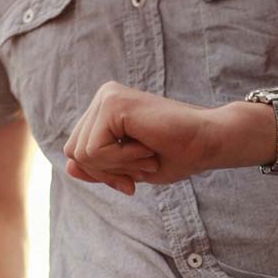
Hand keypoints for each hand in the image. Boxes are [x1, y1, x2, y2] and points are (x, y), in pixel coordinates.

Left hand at [63, 81, 221, 193]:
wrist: (208, 141)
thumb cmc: (178, 155)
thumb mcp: (130, 169)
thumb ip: (99, 167)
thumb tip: (69, 166)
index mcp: (106, 110)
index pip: (78, 152)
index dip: (103, 174)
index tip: (133, 181)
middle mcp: (103, 97)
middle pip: (74, 152)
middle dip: (107, 172)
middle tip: (143, 166)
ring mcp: (106, 96)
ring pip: (81, 153)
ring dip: (117, 166)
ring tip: (147, 154)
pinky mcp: (112, 102)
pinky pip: (94, 150)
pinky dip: (121, 160)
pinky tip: (146, 148)